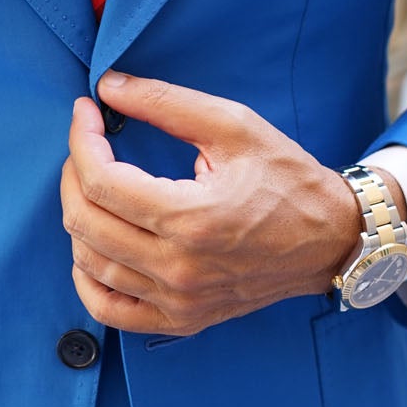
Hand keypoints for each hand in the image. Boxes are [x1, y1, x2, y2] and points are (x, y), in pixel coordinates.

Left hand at [59, 72, 391, 336]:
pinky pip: (110, 309)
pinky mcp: (182, 319)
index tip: (86, 112)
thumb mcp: (233, 125)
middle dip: (74, 173)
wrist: (331, 240)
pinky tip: (92, 248)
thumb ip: (166, 103)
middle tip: (88, 145)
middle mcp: (180, 267)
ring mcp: (179, 300)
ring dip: (79, 218)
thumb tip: (109, 87)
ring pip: (89, 263)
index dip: (81, 140)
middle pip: (84, 222)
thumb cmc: (288, 179)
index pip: (101, 181)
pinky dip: (87, 279)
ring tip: (95, 186)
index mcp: (192, 218)